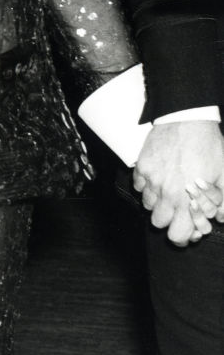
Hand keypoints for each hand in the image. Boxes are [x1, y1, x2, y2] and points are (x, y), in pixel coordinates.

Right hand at [133, 121, 223, 245]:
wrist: (187, 118)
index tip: (187, 228)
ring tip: (169, 191)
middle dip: (169, 220)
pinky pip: (139, 186)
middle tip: (178, 208)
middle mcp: (166, 193)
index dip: (183, 236)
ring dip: (158, 203)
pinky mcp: (142, 166)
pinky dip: (147, 187)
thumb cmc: (209, 145)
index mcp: (186, 200)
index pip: (177, 235)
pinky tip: (158, 178)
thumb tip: (220, 218)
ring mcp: (151, 179)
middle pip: (159, 223)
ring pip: (148, 205)